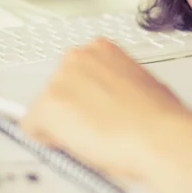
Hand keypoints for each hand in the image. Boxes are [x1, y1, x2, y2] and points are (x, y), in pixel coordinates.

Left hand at [19, 38, 191, 179]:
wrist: (159, 135)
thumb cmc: (159, 116)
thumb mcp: (142, 84)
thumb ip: (118, 85)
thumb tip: (112, 100)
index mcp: (101, 49)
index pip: (77, 72)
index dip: (85, 96)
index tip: (93, 108)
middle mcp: (76, 57)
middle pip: (58, 88)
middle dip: (72, 108)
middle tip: (95, 127)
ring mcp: (59, 81)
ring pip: (46, 109)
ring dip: (62, 124)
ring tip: (93, 138)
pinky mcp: (46, 106)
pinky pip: (32, 128)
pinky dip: (48, 140)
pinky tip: (75, 144)